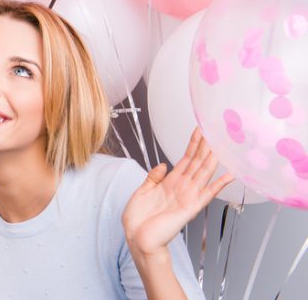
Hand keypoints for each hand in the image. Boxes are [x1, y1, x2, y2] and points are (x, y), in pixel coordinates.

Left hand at [122, 128, 233, 256]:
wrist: (138, 238)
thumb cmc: (138, 219)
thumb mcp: (142, 191)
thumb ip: (153, 177)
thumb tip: (163, 164)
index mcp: (170, 183)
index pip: (185, 160)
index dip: (192, 145)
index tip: (198, 131)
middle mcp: (181, 188)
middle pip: (196, 163)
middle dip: (204, 147)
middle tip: (213, 130)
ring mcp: (187, 197)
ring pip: (203, 173)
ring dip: (211, 159)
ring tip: (220, 144)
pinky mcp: (190, 208)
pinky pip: (207, 193)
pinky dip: (219, 184)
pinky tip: (229, 174)